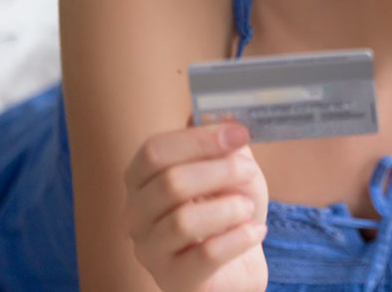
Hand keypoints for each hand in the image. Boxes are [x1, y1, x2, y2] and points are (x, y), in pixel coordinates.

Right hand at [122, 122, 269, 291]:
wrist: (238, 266)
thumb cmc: (229, 214)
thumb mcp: (233, 173)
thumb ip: (227, 146)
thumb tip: (225, 115)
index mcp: (142, 181)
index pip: (154, 151)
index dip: (198, 140)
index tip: (239, 134)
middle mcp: (135, 216)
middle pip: (169, 183)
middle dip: (219, 172)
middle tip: (249, 172)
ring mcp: (150, 251)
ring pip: (183, 221)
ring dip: (228, 208)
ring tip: (248, 209)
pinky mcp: (174, 280)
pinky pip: (205, 254)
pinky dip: (239, 238)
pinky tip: (255, 231)